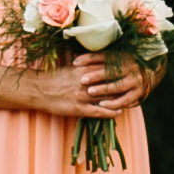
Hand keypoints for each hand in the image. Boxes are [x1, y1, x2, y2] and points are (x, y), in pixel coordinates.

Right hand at [20, 54, 147, 119]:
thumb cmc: (52, 77)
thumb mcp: (69, 68)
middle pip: (109, 83)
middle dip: (123, 84)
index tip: (130, 71)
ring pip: (106, 97)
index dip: (119, 71)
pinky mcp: (77, 109)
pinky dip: (109, 112)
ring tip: (131, 99)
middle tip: (136, 85)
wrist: (37, 89)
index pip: (106, 69)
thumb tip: (94, 61)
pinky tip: (118, 112)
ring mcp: (82, 96)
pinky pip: (97, 111)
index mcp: (83, 70)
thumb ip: (83, 66)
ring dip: (120, 99)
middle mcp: (85, 83)